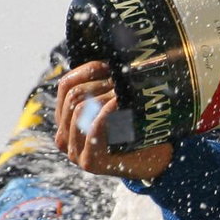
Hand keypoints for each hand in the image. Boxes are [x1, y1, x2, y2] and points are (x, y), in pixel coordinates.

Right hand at [54, 61, 173, 179]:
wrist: (155, 159)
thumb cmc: (137, 127)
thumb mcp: (116, 103)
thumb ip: (105, 85)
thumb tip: (112, 56)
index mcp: (65, 119)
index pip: (66, 85)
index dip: (88, 71)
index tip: (111, 66)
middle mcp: (64, 136)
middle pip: (73, 96)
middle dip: (101, 85)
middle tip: (125, 83)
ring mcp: (74, 151)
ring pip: (80, 110)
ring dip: (106, 97)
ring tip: (126, 95)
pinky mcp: (89, 162)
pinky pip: (92, 129)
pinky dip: (107, 112)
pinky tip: (120, 103)